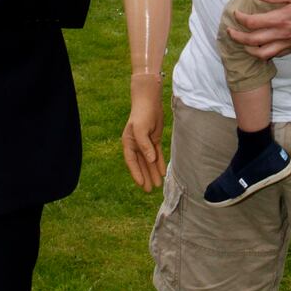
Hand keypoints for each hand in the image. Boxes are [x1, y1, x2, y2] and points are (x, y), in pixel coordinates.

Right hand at [122, 74, 165, 190]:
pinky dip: (159, 163)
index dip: (136, 173)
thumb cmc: (142, 113)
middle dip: (146, 176)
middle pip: (141, 164)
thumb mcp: (141, 129)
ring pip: (149, 161)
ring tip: (157, 185)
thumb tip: (150, 160)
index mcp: (129, 143)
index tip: (141, 184)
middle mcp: (136, 144)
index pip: (132, 162)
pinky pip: (157, 154)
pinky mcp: (154, 139)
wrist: (149, 101)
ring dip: (153, 172)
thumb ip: (144, 145)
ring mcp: (145, 143)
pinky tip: (162, 172)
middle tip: (150, 190)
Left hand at [227, 0, 290, 57]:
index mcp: (280, 20)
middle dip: (237, 37)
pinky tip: (261, 47)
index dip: (240, 19)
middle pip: (252, 41)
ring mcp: (287, 44)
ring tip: (243, 43)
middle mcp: (281, 35)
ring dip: (248, 49)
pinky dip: (263, 53)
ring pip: (262, 54)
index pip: (252, 22)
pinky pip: (274, 55)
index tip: (235, 13)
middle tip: (229, 32)